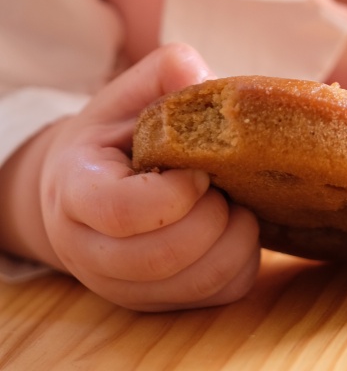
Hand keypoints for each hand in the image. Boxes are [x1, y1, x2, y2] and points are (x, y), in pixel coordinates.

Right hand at [38, 44, 260, 309]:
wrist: (93, 184)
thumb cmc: (119, 132)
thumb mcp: (133, 91)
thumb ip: (169, 71)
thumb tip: (212, 81)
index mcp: (75, 189)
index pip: (122, 212)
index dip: (174, 193)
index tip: (199, 169)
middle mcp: (90, 250)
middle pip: (163, 256)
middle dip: (213, 216)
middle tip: (223, 184)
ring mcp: (122, 285)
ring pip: (195, 284)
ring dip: (235, 238)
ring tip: (233, 201)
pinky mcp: (157, 303)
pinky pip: (217, 296)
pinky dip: (243, 260)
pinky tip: (234, 225)